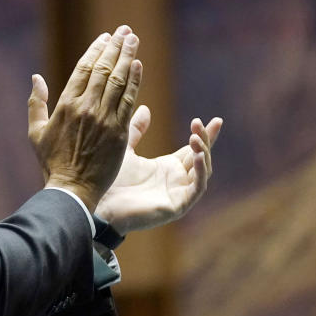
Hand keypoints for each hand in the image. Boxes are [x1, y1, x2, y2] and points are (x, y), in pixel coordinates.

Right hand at [28, 25, 142, 209]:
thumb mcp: (36, 132)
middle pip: (103, 70)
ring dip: (127, 58)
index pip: (84, 69)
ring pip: (118, 81)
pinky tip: (138, 66)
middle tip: (125, 31)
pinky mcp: (119, 132)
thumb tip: (36, 77)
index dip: (96, 50)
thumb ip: (36, 103)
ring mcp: (104, 119)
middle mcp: (86, 108)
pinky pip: (128, 101)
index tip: (105, 37)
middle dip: (115, 48)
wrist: (72, 190)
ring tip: (133, 40)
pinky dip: (134, 82)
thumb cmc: (51, 162)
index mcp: (66, 105)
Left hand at [94, 106, 222, 233]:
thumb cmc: (110, 180)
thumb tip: (146, 108)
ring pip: (203, 171)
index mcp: (168, 167)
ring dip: (203, 153)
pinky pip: (197, 188)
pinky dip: (200, 172)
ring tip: (195, 137)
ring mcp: (179, 193)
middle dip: (205, 139)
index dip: (205, 135)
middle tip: (199, 122)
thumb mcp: (125, 148)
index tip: (216, 119)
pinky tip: (197, 156)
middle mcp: (177, 180)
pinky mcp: (178, 206)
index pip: (194, 148)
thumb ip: (136, 130)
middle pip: (201, 156)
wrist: (99, 204)